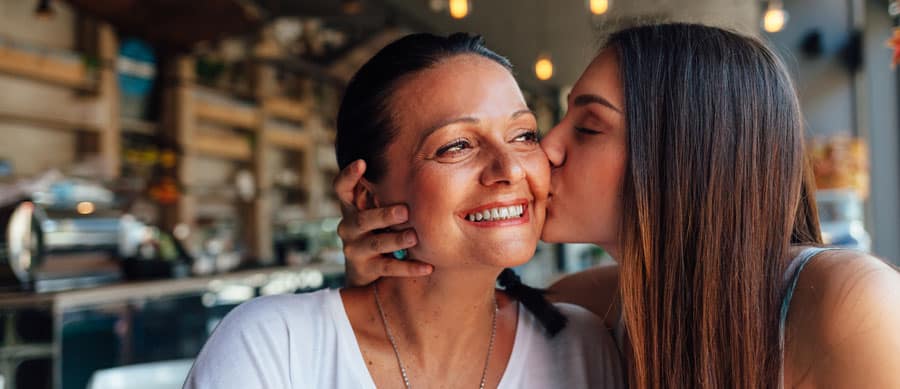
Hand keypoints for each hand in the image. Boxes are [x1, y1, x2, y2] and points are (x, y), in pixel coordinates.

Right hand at [334, 160, 432, 286]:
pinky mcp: (365, 270)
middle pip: (362, 219)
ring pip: (375, 243)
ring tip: (414, 237)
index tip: (362, 162)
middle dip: (384, 215)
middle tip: (405, 211)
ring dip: (396, 240)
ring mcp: (354, 249)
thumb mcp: (376, 213)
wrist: (364, 273)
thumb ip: (387, 196)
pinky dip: (409, 267)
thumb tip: (423, 168)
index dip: (348, 176)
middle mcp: (348, 227)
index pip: (342, 189)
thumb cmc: (378, 231)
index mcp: (351, 209)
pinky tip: (427, 267)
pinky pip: (389, 267)